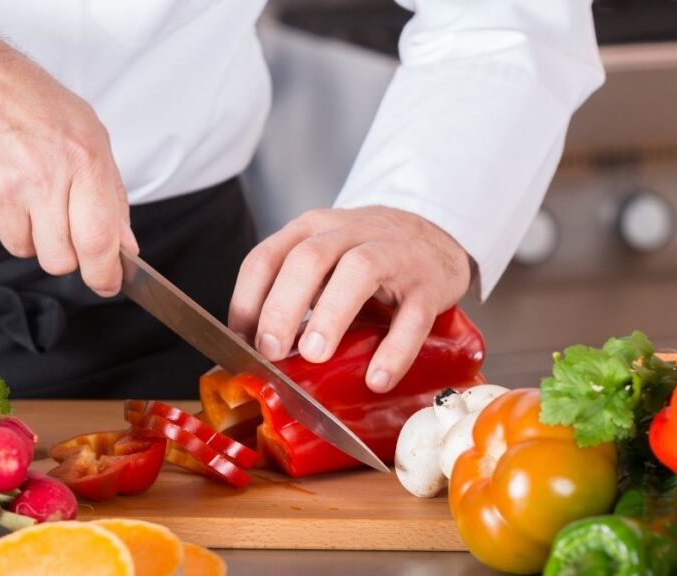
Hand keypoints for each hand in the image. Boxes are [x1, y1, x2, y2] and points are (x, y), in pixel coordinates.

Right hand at [0, 22, 137, 295]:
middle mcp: (41, 178)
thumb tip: (125, 247)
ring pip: (22, 249)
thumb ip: (111, 196)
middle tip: (60, 224)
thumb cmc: (34, 104)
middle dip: (65, 254)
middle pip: (59, 260)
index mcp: (82, 161)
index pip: (98, 240)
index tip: (108, 283)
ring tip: (25, 190)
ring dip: (28, 232)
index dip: (105, 274)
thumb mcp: (91, 137)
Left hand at [229, 206, 470, 392]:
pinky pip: (413, 314)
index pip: (266, 257)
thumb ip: (293, 297)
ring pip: (359, 270)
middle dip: (283, 306)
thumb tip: (256, 354)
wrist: (434, 238)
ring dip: (332, 314)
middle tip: (271, 350)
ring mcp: (393, 255)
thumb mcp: (323, 265)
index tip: (242, 341)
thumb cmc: (366, 260)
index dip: (248, 300)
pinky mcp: (428, 284)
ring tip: (315, 355)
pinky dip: (394, 348)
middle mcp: (349, 233)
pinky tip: (377, 378)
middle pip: (309, 258)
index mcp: (311, 230)